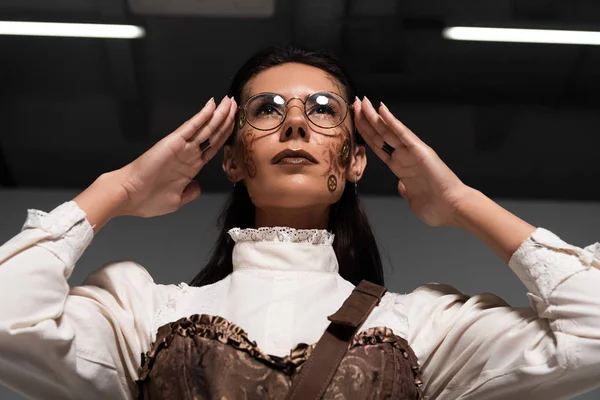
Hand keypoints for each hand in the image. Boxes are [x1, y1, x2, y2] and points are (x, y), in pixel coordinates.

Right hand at [116, 96, 236, 217]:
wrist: (128, 197)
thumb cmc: (147, 200)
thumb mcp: (176, 200)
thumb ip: (190, 193)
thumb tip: (198, 187)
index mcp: (191, 167)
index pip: (214, 147)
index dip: (225, 135)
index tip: (235, 124)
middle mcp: (189, 154)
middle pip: (213, 133)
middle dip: (226, 119)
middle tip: (236, 104)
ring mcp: (182, 147)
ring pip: (206, 127)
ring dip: (219, 114)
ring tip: (229, 101)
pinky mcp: (173, 142)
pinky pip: (191, 127)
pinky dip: (201, 116)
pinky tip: (211, 106)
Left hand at [353, 97, 468, 226]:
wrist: (452, 209)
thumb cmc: (436, 207)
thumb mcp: (413, 198)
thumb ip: (405, 190)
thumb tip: (402, 186)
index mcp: (400, 168)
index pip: (377, 147)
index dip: (365, 134)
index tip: (354, 122)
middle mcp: (403, 156)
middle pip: (379, 135)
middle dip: (365, 120)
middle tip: (354, 103)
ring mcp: (411, 152)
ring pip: (387, 131)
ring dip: (373, 116)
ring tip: (362, 102)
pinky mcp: (419, 150)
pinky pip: (402, 133)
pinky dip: (392, 121)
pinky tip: (381, 109)